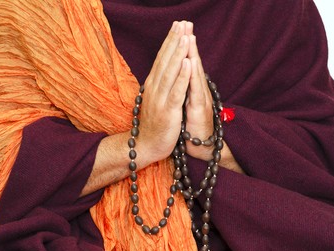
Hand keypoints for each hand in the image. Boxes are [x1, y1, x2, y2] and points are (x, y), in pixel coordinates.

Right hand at [137, 21, 191, 164]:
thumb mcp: (155, 100)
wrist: (145, 145)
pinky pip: (176, 91)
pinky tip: (187, 62)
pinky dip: (182, 76)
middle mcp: (155, 88)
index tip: (177, 25)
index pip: (162, 59)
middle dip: (175, 40)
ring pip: (171, 72)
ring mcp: (161, 99)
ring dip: (179, 53)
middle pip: (166, 60)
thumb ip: (160, 85)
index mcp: (153, 85)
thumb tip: (163, 71)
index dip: (170, 41)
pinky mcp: (168, 111)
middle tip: (183, 22)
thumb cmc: (153, 124)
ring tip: (186, 35)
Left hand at [185, 34, 244, 173]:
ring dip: (192, 53)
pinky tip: (191, 62)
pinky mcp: (200, 109)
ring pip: (195, 73)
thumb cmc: (191, 127)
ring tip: (188, 35)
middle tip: (185, 23)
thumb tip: (178, 78)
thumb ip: (183, 91)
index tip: (177, 30)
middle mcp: (197, 91)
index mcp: (191, 89)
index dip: (181, 48)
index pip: (185, 65)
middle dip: (188, 43)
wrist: (202, 148)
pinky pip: (195, 89)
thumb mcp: (184, 106)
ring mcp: (200, 99)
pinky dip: (192, 75)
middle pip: (192, 63)